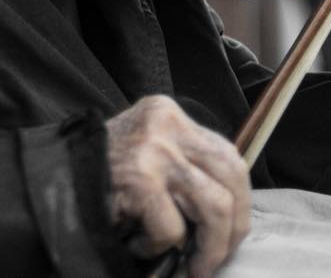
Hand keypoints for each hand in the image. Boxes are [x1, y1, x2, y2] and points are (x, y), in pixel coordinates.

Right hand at [106, 96, 250, 277]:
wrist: (42, 186)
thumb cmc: (97, 179)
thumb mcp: (148, 155)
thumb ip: (184, 167)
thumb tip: (230, 211)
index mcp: (170, 115)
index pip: (228, 156)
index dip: (240, 199)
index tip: (234, 231)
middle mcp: (167, 125)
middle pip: (231, 176)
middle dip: (234, 226)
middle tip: (218, 257)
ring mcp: (154, 150)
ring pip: (213, 204)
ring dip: (211, 246)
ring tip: (197, 267)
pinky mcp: (138, 179)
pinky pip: (172, 227)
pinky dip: (161, 246)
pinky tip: (140, 245)